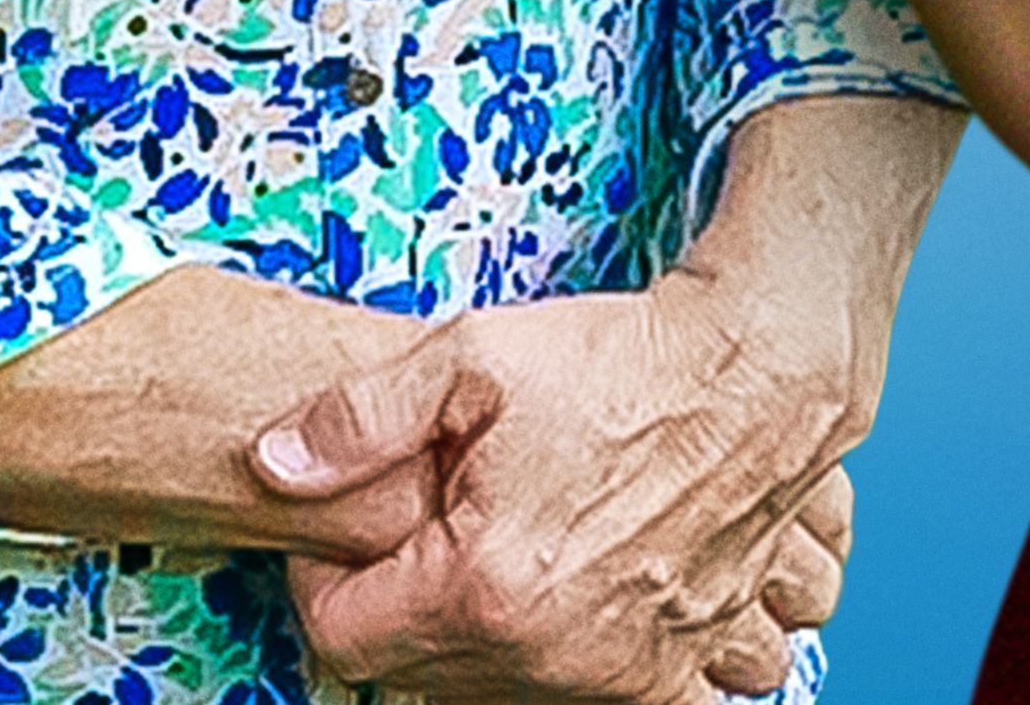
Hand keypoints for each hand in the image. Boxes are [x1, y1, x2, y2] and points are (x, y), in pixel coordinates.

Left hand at [252, 275, 870, 699]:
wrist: (759, 367)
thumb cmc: (621, 359)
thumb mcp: (467, 357)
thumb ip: (355, 422)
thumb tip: (271, 463)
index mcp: (485, 585)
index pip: (343, 641)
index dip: (325, 586)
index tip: (346, 541)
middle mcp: (552, 650)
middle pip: (420, 673)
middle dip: (406, 609)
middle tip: (430, 531)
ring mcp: (624, 671)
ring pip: (503, 696)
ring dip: (489, 647)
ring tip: (503, 564)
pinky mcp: (681, 669)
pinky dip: (591, 676)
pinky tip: (580, 612)